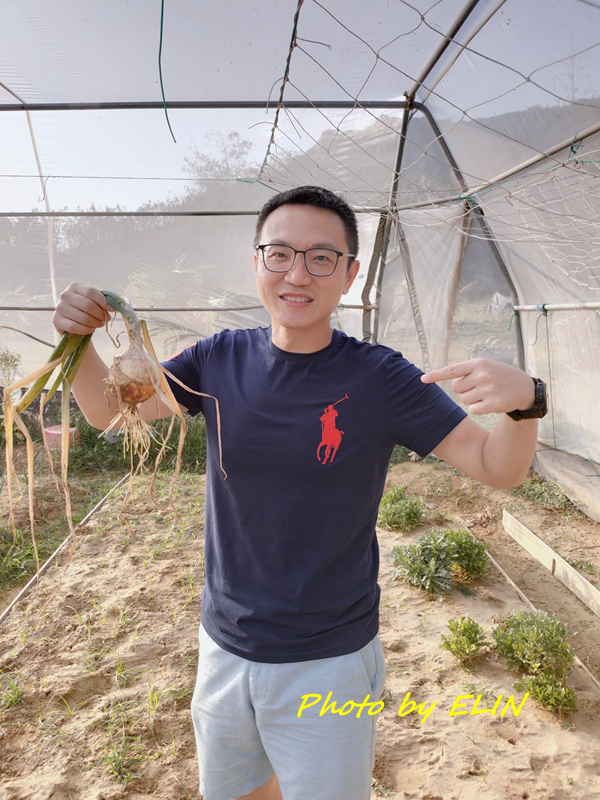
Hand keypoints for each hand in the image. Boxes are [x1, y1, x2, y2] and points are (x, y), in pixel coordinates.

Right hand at [53, 282, 110, 335]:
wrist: (70, 321)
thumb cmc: (85, 309)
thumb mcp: (93, 301)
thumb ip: (103, 300)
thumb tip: (114, 306)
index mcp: (75, 286)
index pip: (91, 292)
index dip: (104, 302)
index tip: (111, 310)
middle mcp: (65, 295)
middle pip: (88, 305)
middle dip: (100, 314)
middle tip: (106, 319)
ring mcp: (60, 307)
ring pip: (83, 318)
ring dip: (95, 323)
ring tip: (99, 324)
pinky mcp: (57, 320)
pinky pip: (74, 327)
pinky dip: (86, 330)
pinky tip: (91, 330)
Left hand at [421, 358, 535, 414]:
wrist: (525, 388)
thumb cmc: (500, 376)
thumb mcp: (486, 366)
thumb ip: (468, 371)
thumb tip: (450, 383)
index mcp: (479, 363)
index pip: (452, 370)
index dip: (436, 375)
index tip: (422, 379)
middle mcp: (483, 375)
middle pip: (456, 388)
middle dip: (465, 389)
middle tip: (480, 386)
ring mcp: (488, 389)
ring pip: (464, 400)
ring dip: (472, 399)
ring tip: (487, 393)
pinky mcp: (493, 404)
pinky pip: (473, 409)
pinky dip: (479, 408)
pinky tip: (491, 402)